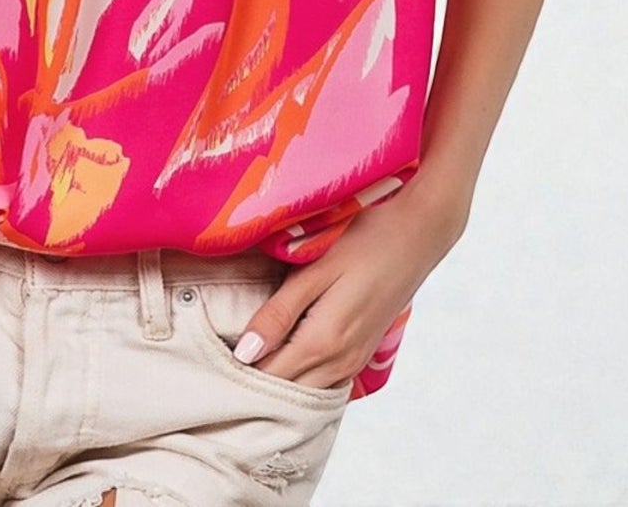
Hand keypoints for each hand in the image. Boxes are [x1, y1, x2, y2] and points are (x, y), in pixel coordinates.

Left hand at [236, 183, 465, 391]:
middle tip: (217, 372)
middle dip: (253, 387)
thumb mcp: (317, 269)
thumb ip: (279, 312)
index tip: (208, 368)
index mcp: (324, 341)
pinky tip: (284, 362)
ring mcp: (355, 360)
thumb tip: (244, 353)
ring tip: (243, 370)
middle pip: (286, 393)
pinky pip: (324, 381)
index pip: (269, 378)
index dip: (237, 378)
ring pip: (306, 391)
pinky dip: (301, 379)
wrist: (419, 233)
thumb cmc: (365, 239)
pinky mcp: (362, 352)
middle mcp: (340, 361)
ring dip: (277, 384)